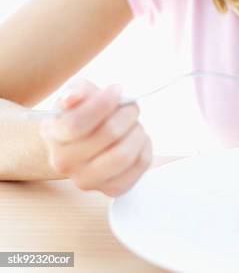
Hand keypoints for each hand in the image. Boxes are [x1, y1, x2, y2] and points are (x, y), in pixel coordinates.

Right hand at [39, 78, 151, 195]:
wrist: (84, 144)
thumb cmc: (84, 113)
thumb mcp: (78, 94)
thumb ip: (77, 91)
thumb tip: (73, 98)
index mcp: (53, 134)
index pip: (76, 123)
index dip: (103, 103)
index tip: (117, 89)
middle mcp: (64, 162)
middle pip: (108, 133)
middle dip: (127, 112)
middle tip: (131, 106)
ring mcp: (86, 180)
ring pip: (124, 154)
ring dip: (137, 130)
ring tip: (134, 124)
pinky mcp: (111, 189)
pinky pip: (140, 164)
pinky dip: (145, 146)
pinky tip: (136, 139)